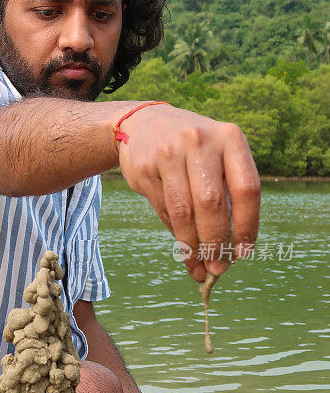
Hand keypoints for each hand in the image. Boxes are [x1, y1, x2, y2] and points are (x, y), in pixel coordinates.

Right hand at [118, 104, 259, 281]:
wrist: (144, 123)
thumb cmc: (193, 149)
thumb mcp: (218, 156)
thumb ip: (229, 193)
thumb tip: (233, 250)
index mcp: (230, 138)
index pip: (247, 188)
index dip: (247, 225)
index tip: (244, 253)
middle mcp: (200, 142)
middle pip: (211, 204)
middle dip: (216, 242)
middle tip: (218, 268)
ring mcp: (169, 153)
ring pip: (184, 211)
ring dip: (192, 246)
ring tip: (199, 268)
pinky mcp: (145, 167)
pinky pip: (164, 210)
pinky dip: (175, 234)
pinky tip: (183, 247)